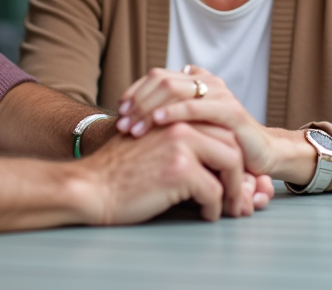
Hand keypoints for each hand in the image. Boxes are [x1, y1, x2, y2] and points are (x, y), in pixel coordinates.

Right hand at [77, 121, 256, 223]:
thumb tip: (210, 155)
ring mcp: (182, 144)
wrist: (91, 187)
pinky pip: (213, 191)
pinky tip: (206, 215)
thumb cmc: (118, 171)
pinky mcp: (180, 169)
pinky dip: (215, 208)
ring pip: (231, 163)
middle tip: (238, 191)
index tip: (233, 174)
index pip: (219, 126)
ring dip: (233, 189)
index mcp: (175, 114)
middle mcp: (182, 123)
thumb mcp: (150, 140)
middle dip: (239, 170)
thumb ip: (177, 138)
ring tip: (229, 205)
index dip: (231, 151)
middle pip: (231, 141)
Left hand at [116, 66, 288, 177]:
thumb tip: (138, 103)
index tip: (121, 112)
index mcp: (198, 81)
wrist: (258, 157)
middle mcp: (209, 83)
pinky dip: (174, 111)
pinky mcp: (231, 112)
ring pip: (175, 89)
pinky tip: (157, 120)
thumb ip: (171, 110)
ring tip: (134, 126)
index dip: (136, 92)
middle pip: (162, 80)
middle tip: (123, 123)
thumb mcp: (191, 126)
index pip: (157, 76)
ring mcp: (221, 95)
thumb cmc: (219, 144)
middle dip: (138, 101)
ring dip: (149, 107)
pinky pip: (197, 107)